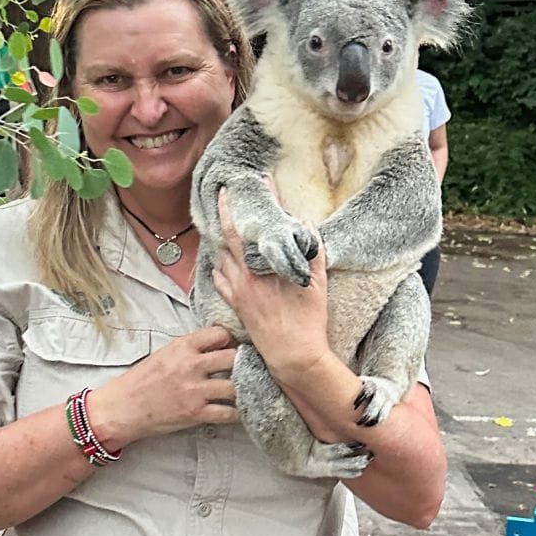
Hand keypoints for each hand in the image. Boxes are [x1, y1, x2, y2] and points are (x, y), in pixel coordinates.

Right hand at [90, 326, 236, 445]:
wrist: (123, 407)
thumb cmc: (143, 380)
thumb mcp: (166, 352)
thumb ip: (192, 347)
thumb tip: (221, 343)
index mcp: (183, 346)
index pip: (221, 334)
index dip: (231, 340)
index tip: (234, 347)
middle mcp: (191, 366)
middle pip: (234, 357)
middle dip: (244, 362)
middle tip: (248, 368)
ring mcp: (194, 391)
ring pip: (236, 386)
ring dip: (243, 388)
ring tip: (245, 389)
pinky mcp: (195, 413)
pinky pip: (228, 413)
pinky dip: (237, 413)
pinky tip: (237, 410)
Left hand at [212, 191, 329, 376]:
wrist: (292, 356)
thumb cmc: (307, 321)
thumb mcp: (317, 283)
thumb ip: (312, 251)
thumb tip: (306, 225)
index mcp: (265, 265)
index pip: (257, 223)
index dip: (261, 199)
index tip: (261, 180)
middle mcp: (246, 274)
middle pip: (230, 234)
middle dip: (230, 210)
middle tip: (230, 194)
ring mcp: (237, 289)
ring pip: (221, 254)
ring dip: (222, 237)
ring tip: (227, 222)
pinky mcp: (234, 303)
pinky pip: (219, 277)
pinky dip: (220, 264)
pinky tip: (223, 259)